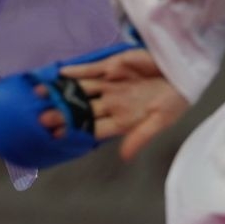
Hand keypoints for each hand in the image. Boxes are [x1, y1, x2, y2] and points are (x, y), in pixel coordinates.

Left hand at [35, 47, 189, 162]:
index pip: (93, 128)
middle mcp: (112, 102)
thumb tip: (124, 157)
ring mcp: (111, 84)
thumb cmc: (176, 100)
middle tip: (41, 118)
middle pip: (82, 110)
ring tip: (40, 95)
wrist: (183, 72)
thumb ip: (140, 137)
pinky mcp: (114, 66)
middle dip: (62, 114)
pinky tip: (61, 74)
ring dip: (62, 92)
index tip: (57, 136)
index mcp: (122, 120)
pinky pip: (91, 69)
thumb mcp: (161, 121)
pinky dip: (76, 71)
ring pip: (81, 89)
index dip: (76, 132)